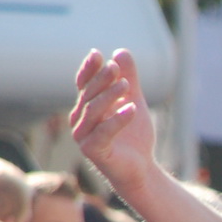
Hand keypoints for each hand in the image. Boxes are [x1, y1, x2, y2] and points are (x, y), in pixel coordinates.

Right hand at [71, 49, 157, 197]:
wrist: (141, 169)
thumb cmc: (134, 137)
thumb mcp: (134, 102)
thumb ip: (130, 80)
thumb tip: (120, 52)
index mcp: (86, 108)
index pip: (84, 84)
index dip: (89, 69)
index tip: (98, 54)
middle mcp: (80, 121)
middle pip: (88, 95)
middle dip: (101, 80)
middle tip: (115, 67)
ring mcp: (84, 137)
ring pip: (93, 112)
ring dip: (109, 96)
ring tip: (126, 85)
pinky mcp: (93, 151)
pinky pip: (104, 133)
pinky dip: (117, 120)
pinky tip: (133, 109)